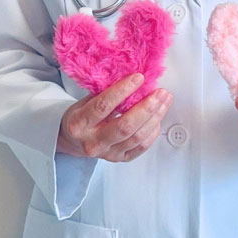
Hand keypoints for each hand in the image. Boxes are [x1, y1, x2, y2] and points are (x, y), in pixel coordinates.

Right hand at [57, 73, 173, 161]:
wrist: (73, 141)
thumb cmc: (81, 117)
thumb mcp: (84, 102)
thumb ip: (104, 92)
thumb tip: (131, 78)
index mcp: (80, 123)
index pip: (103, 106)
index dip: (123, 91)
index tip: (138, 78)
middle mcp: (93, 141)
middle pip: (125, 126)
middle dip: (147, 107)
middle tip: (160, 93)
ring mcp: (107, 153)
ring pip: (136, 137)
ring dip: (155, 118)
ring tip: (164, 102)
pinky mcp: (118, 159)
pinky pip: (140, 147)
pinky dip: (152, 132)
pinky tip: (157, 119)